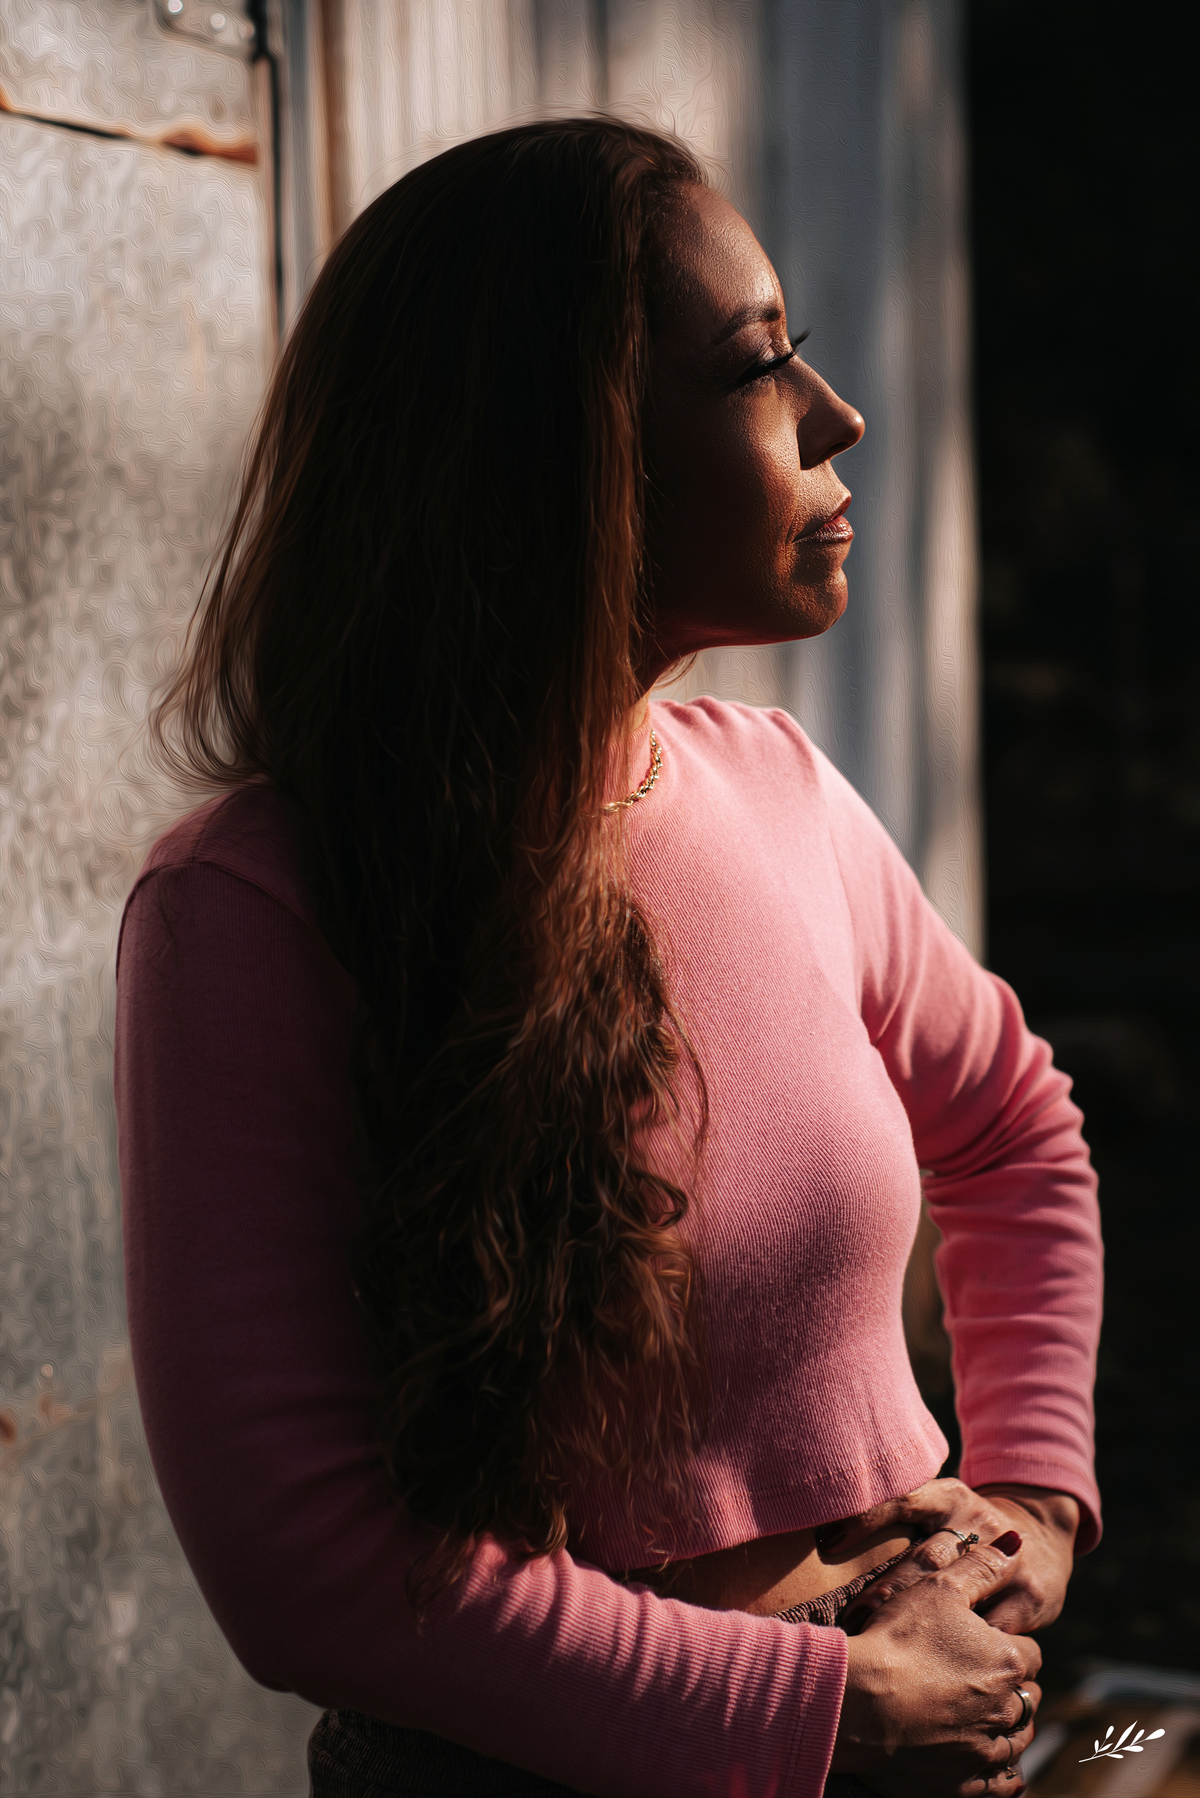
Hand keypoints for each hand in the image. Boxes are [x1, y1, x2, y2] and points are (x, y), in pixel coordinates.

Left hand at [822, 1478, 1078, 1634]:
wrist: (1041, 1536)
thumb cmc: (965, 1529)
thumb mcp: (938, 1508)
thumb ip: (893, 1516)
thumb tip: (821, 1534)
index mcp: (950, 1497)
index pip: (903, 1500)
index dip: (865, 1520)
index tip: (827, 1543)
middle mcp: (979, 1523)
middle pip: (925, 1558)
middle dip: (885, 1593)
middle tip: (850, 1620)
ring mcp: (1007, 1560)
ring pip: (957, 1598)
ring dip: (915, 1626)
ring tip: (880, 1646)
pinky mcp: (1030, 1596)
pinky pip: (989, 1630)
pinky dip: (960, 1651)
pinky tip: (934, 1669)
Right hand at [831, 1538, 1041, 1797]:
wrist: (858, 1702)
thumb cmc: (897, 1637)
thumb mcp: (938, 1586)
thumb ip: (981, 1565)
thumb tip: (1017, 1543)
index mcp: (1006, 1661)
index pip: (1030, 1654)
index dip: (1010, 1645)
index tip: (988, 1644)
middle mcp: (1005, 1709)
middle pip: (1028, 1698)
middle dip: (1013, 1687)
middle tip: (985, 1679)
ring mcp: (985, 1751)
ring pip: (1018, 1741)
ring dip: (1008, 1727)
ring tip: (986, 1716)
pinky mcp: (964, 1784)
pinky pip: (1003, 1785)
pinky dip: (1002, 1774)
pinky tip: (991, 1763)